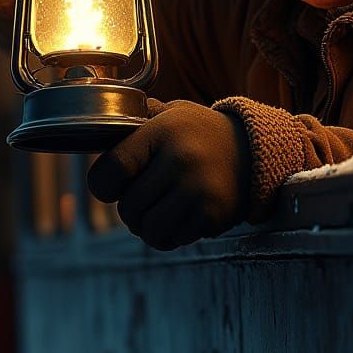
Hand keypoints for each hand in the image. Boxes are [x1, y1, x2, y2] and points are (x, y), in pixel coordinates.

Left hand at [87, 99, 251, 250]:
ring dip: (147, 227)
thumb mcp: (171, 112)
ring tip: (158, 211)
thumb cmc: (200, 132)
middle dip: (129, 209)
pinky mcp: (213, 215)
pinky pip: (173, 239)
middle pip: (128, 208)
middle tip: (143, 199)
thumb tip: (97, 114)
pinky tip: (181, 216)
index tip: (110, 186)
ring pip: (148, 230)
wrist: (254, 150)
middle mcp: (180, 160)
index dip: (103, 185)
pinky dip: (171, 234)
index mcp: (162, 131)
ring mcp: (198, 190)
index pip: (111, 170)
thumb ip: (136, 116)